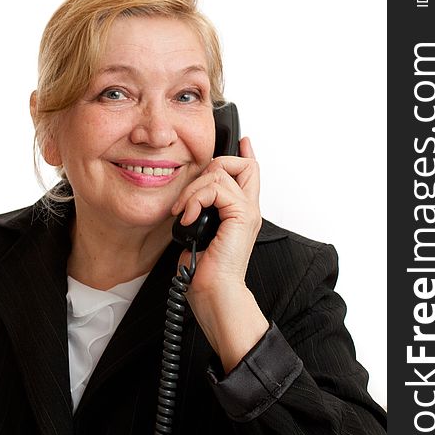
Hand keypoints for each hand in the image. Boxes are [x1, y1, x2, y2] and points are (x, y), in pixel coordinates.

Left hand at [171, 137, 268, 371]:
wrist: (215, 293)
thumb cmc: (206, 273)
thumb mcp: (199, 234)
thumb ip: (200, 214)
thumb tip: (188, 204)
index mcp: (240, 213)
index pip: (250, 173)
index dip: (245, 153)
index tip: (243, 141)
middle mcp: (248, 209)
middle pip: (243, 164)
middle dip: (212, 167)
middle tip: (192, 195)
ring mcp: (246, 212)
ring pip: (222, 171)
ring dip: (194, 189)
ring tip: (184, 212)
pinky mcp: (241, 216)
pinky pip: (216, 188)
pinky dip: (195, 199)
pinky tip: (188, 217)